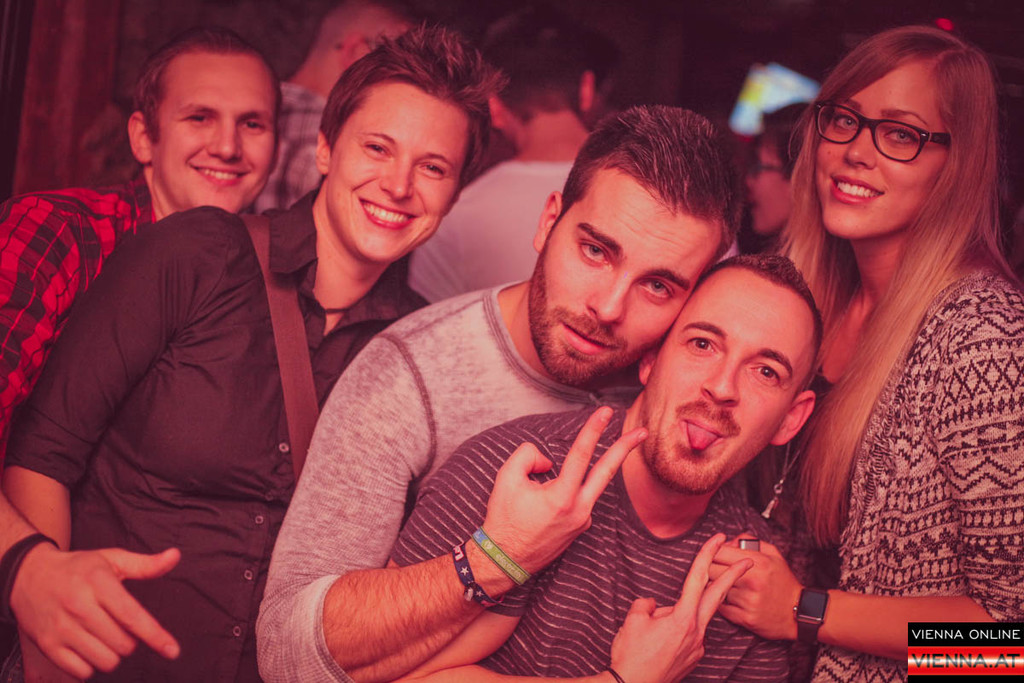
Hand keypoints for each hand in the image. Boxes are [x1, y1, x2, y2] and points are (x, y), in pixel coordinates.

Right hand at [9, 542, 180, 679]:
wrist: (28, 575)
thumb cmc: (79, 568)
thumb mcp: (112, 559)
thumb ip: (145, 564)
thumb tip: (175, 556)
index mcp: (99, 583)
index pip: (133, 616)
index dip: (156, 636)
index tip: (173, 651)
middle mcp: (79, 607)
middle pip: (123, 644)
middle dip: (130, 640)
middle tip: (119, 626)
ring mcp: (61, 628)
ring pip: (106, 661)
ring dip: (112, 654)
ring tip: (104, 636)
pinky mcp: (48, 645)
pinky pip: (82, 672)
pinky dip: (90, 664)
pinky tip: (87, 646)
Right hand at [481, 407, 645, 574]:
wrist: (503, 561)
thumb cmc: (503, 519)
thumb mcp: (506, 478)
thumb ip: (528, 455)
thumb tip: (550, 460)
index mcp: (562, 498)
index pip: (582, 454)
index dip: (594, 429)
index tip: (606, 411)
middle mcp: (579, 511)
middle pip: (607, 472)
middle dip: (626, 448)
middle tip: (643, 432)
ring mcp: (582, 521)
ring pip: (586, 485)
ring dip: (581, 472)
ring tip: (542, 488)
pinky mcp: (580, 528)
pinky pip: (576, 498)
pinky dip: (563, 491)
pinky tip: (539, 508)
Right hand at [609, 534, 751, 682]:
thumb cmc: (631, 654)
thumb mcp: (634, 619)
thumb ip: (648, 604)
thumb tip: (657, 606)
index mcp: (683, 618)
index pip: (698, 578)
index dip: (707, 554)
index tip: (717, 539)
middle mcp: (696, 632)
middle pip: (718, 596)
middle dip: (733, 576)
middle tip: (747, 561)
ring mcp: (697, 647)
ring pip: (694, 618)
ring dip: (682, 613)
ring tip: (653, 632)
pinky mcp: (693, 659)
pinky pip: (688, 635)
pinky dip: (677, 631)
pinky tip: (659, 643)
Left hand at [710, 535, 801, 640]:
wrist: (799, 613)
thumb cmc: (783, 582)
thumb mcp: (773, 554)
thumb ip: (749, 541)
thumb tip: (726, 541)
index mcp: (757, 562)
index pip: (718, 551)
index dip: (711, 551)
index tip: (714, 555)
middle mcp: (751, 581)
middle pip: (710, 570)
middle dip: (709, 568)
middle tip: (714, 570)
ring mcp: (747, 601)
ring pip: (713, 589)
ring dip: (714, 586)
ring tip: (722, 585)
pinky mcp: (745, 618)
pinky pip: (720, 607)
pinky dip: (720, 603)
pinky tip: (728, 599)